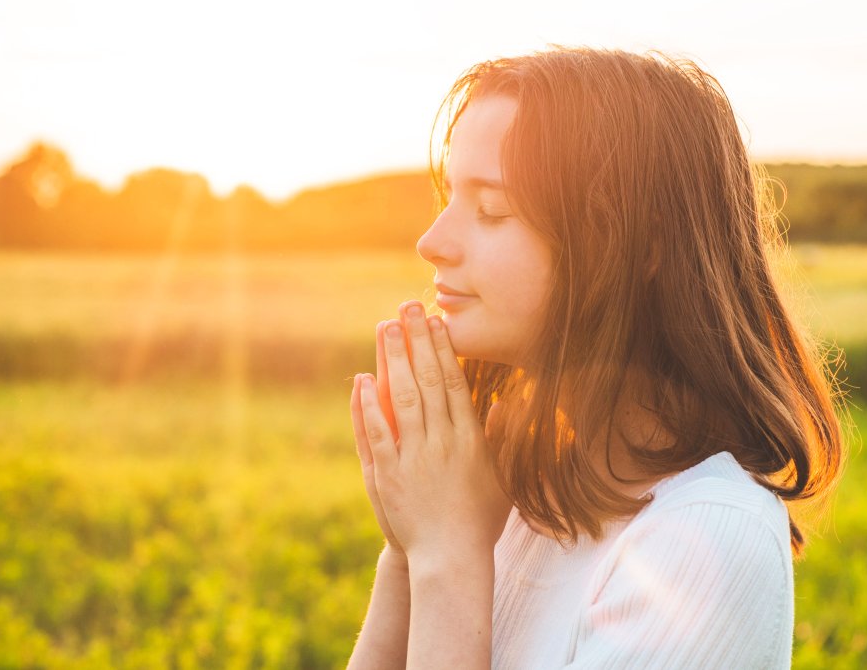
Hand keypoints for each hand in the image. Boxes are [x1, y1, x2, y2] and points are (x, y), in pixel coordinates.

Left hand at [353, 301, 512, 565]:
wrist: (450, 559)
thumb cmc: (479, 521)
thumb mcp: (502, 478)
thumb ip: (501, 439)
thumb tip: (503, 403)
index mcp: (469, 440)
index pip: (454, 383)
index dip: (443, 349)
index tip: (436, 321)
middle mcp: (441, 442)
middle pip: (427, 380)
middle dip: (417, 340)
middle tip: (407, 307)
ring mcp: (413, 457)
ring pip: (402, 398)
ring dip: (392, 360)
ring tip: (385, 327)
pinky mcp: (389, 474)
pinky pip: (377, 432)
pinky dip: (368, 405)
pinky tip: (362, 379)